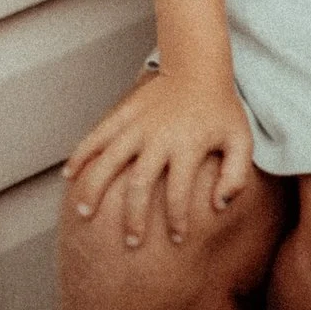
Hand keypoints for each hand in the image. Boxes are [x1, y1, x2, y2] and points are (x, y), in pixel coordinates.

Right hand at [62, 69, 253, 248]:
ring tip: (84, 212)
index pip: (180, 193)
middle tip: (131, 243)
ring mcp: (138, 124)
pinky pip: (97, 135)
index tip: (176, 240)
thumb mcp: (241, 139)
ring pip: (109, 160)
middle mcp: (160, 137)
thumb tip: (220, 206)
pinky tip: (69, 175)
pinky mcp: (124, 113)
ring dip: (94, 187)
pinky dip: (81, 154)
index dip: (177, 220)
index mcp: (189, 146)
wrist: (199, 66)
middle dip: (133, 217)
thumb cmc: (221, 109)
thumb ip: (237, 175)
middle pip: (140, 184)